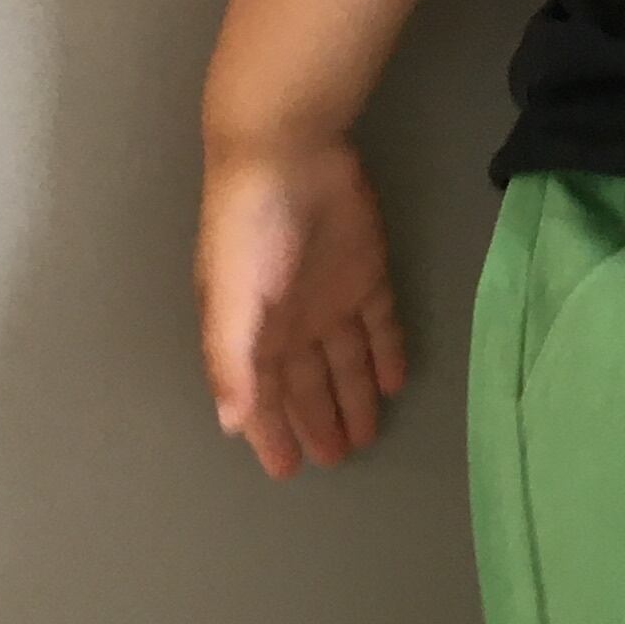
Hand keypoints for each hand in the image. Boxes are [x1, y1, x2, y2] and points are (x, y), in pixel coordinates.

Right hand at [196, 136, 408, 475]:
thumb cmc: (247, 230)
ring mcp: (330, 294)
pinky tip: (396, 382)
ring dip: (355, 396)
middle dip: (317, 421)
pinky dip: (386, 351)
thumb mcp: (228, 299)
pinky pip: (379, 322)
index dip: (272, 432)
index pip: (262, 395)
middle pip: (306, 382)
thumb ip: (230, 362)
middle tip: (335, 462)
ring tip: (366, 437)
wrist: (285, 153)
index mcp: (251, 331)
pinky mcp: (366, 269)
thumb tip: (230, 424)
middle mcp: (290, 319)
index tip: (287, 470)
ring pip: (345, 359)